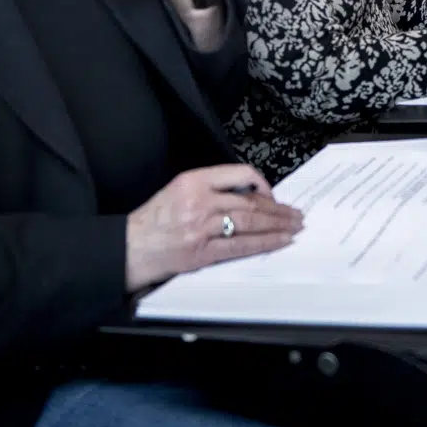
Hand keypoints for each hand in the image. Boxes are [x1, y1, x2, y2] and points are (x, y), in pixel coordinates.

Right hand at [125, 164, 302, 291]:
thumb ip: (210, 187)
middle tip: (295, 213)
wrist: (131, 247)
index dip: (262, 184)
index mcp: (193, 181)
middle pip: (250, 202)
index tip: (273, 193)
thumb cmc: (153, 220)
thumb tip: (246, 194)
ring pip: (250, 223)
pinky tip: (280, 241)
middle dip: (278, 209)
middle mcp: (200, 202)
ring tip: (294, 226)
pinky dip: (265, 243)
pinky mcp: (203, 252)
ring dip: (277, 225)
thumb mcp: (177, 188)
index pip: (239, 174)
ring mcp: (203, 228)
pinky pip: (241, 246)